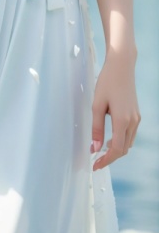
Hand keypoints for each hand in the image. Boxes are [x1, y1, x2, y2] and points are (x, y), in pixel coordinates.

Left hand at [90, 48, 139, 170]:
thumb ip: (96, 128)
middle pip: (123, 149)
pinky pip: (129, 134)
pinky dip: (120, 141)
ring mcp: (136, 118)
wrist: (121, 66)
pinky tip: (110, 139)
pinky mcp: (136, 114)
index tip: (95, 165)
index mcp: (122, 120)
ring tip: (100, 151)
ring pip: (128, 143)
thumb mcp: (97, 105)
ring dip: (115, 150)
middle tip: (95, 161)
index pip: (116, 149)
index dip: (106, 160)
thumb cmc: (107, 82)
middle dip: (110, 157)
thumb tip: (95, 148)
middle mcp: (133, 122)